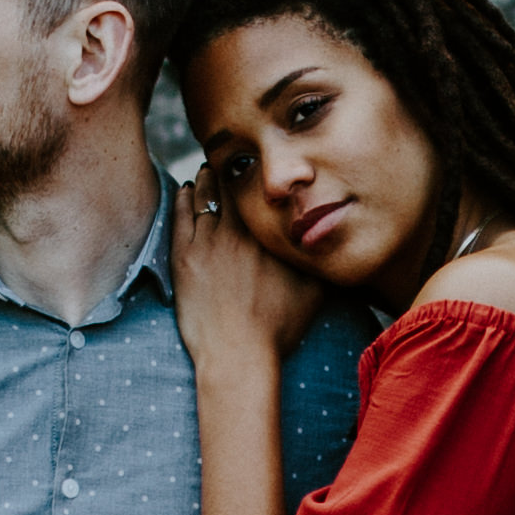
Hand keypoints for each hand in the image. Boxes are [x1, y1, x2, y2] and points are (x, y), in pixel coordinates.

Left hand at [171, 154, 329, 377]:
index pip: (261, 189)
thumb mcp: (314, 292)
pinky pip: (181, 215)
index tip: (256, 165)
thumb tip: (333, 238)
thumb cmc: (279, 328)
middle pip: (230, 185)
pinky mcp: (184, 258)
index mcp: (269, 235)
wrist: (238, 355)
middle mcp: (238, 231)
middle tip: (228, 160)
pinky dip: (184, 198)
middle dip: (229, 170)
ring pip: (204, 196)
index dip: (256, 173)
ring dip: (206, 180)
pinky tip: (187, 191)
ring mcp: (208, 242)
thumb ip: (319, 259)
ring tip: (208, 172)